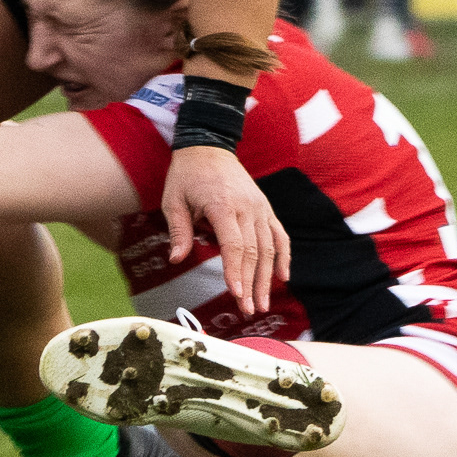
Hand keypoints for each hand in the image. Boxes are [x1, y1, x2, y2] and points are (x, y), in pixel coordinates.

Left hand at [160, 144, 290, 317]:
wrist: (207, 146)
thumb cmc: (186, 175)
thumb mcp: (173, 200)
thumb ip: (178, 230)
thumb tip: (176, 259)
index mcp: (222, 206)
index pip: (233, 245)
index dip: (235, 272)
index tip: (236, 294)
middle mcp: (246, 207)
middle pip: (253, 252)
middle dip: (252, 284)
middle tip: (249, 310)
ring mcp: (260, 207)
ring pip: (268, 248)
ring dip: (267, 278)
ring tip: (262, 303)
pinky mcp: (265, 207)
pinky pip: (279, 235)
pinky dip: (283, 256)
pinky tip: (283, 277)